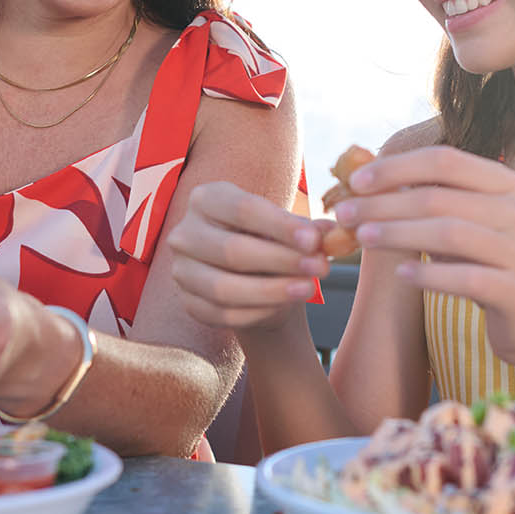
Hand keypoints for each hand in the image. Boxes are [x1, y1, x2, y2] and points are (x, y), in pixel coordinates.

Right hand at [167, 181, 328, 330]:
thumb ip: (307, 229)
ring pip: (224, 288)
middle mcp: (185, 232)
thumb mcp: (285, 227)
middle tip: (320, 268)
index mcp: (207, 199)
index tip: (315, 240)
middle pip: (232, 250)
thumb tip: (332, 233)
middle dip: (281, 261)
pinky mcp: (188, 303)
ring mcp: (182, 270)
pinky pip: (222, 314)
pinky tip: (283, 307)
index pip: (244, 209)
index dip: (281, 226)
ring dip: (271, 291)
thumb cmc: (267, 239)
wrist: (246, 274)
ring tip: (307, 289)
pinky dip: (256, 313)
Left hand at [335, 146, 514, 374]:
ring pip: (450, 233)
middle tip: (344, 213)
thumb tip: (372, 183)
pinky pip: (466, 278)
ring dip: (399, 234)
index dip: (396, 167)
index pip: (446, 160)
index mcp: (510, 186)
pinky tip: (401, 275)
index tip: (355, 180)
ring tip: (363, 238)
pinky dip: (429, 275)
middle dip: (384, 203)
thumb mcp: (475, 229)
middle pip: (440, 197)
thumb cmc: (499, 271)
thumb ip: (438, 205)